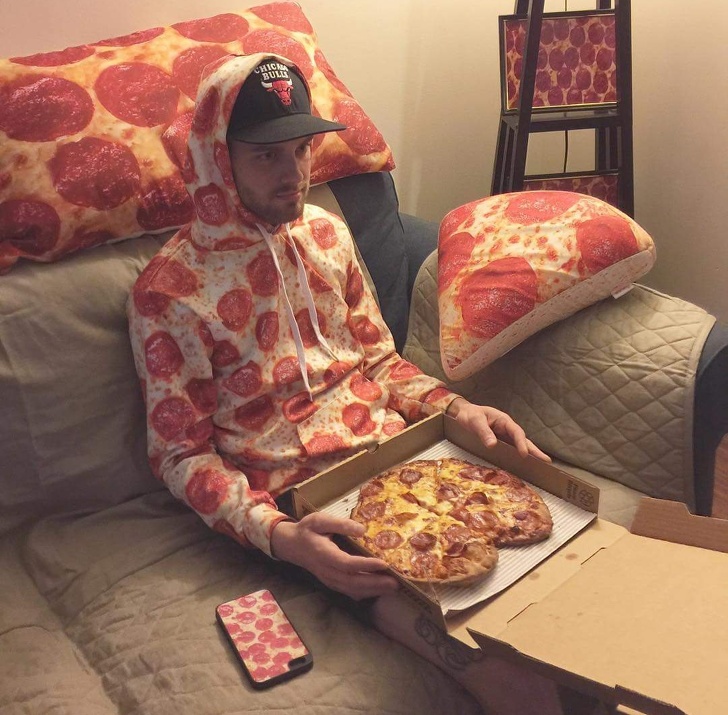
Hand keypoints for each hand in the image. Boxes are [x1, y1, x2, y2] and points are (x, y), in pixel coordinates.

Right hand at [270, 512, 399, 599]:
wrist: (292, 545)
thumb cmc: (307, 530)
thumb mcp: (320, 520)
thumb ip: (340, 524)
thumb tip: (362, 530)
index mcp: (323, 554)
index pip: (347, 563)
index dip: (365, 565)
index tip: (384, 563)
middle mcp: (326, 570)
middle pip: (352, 582)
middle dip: (375, 583)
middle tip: (395, 582)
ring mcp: (329, 579)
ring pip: (351, 590)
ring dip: (372, 590)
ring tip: (392, 587)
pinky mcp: (332, 582)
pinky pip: (348, 592)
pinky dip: (364, 593)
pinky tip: (378, 591)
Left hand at [446, 398, 550, 462]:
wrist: (463, 413)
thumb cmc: (470, 415)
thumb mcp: (475, 421)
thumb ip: (483, 432)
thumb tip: (492, 445)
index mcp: (503, 420)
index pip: (516, 432)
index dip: (521, 443)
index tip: (524, 454)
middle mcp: (507, 427)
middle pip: (523, 439)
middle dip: (534, 449)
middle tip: (546, 460)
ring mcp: (504, 434)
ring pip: (519, 444)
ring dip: (530, 452)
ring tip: (541, 462)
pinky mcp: (500, 440)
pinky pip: (511, 447)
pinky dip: (519, 453)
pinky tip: (523, 461)